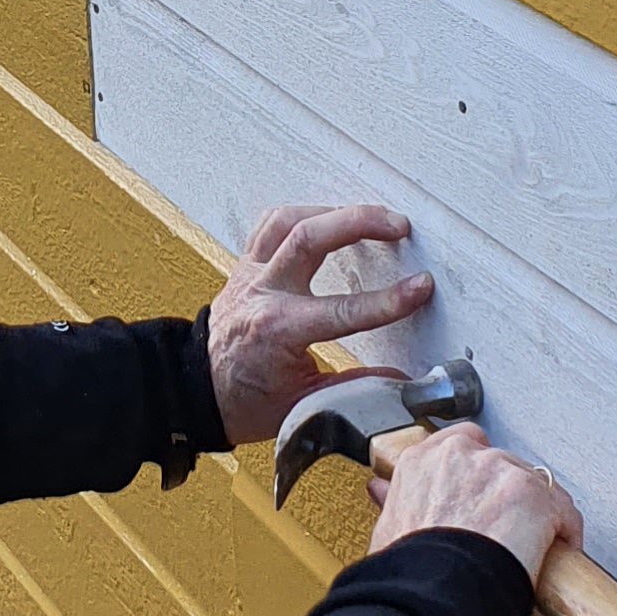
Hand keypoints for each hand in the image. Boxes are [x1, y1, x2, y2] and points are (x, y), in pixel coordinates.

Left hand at [205, 202, 435, 444]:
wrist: (197, 391)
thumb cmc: (245, 400)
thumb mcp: (304, 403)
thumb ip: (355, 387)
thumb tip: (399, 382)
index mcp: (277, 331)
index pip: (341, 310)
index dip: (388, 300)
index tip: (420, 288)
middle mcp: (261, 293)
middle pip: (309, 237)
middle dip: (360, 223)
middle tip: (399, 226)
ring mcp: (250, 274)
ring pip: (289, 220)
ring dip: (333, 211)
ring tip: (371, 217)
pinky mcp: (246, 265)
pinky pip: (271, 224)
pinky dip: (303, 214)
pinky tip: (328, 218)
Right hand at [369, 423, 582, 590]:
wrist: (437, 592)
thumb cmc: (410, 569)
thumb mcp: (387, 529)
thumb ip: (391, 501)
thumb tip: (381, 490)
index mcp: (423, 460)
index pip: (460, 443)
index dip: (474, 473)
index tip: (476, 494)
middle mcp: (463, 455)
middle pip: (501, 463)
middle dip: (505, 494)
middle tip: (502, 528)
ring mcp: (501, 470)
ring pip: (534, 484)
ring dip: (536, 512)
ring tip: (531, 545)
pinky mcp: (535, 495)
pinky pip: (562, 510)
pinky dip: (564, 532)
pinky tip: (556, 553)